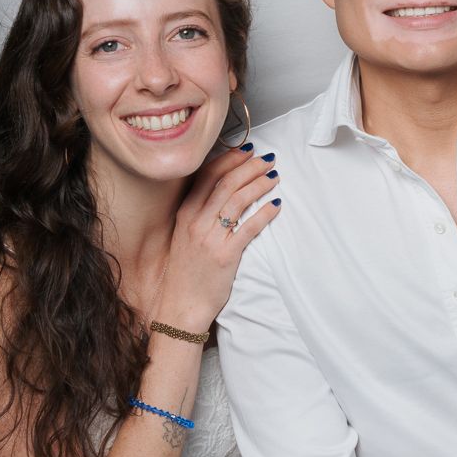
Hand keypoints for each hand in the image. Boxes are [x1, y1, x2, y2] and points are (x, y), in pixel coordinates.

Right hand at [156, 147, 281, 331]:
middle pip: (225, 183)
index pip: (207, 176)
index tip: (245, 150)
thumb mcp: (184, 236)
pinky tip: (275, 206)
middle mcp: (195, 222)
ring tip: (274, 178)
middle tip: (267, 159)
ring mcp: (209, 239)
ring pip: (237, 201)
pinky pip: (248, 229)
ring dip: (258, 185)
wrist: (180, 305)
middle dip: (249, 167)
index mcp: (184, 214)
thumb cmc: (186, 271)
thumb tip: (221, 191)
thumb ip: (198, 213)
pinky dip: (263, 214)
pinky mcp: (224, 256)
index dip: (228, 160)